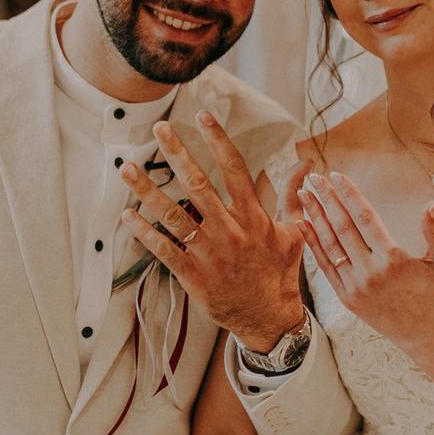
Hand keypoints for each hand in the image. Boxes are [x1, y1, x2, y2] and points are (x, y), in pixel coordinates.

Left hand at [119, 113, 309, 351]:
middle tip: (159, 129)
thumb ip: (293, 195)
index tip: (202, 116)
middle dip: (177, 154)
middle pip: (199, 185)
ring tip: (127, 169)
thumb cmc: (279, 272)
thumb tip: (307, 166)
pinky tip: (128, 216)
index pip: (234, 169)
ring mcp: (210, 254)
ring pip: (174, 216)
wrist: (269, 318)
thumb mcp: (294, 232)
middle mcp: (230, 231)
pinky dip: (145, 234)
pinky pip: (164, 251)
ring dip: (148, 191)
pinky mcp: (194, 275)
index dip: (218, 141)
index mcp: (253, 217)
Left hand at [297, 171, 433, 348]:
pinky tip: (304, 224)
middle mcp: (370, 272)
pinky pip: (324, 266)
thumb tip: (432, 202)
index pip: (365, 218)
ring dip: (315, 217)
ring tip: (304, 194)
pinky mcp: (346, 297)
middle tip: (314, 178)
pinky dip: (313, 244)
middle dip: (326, 199)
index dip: (349, 194)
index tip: (337, 175)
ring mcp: (355, 286)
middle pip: (342, 227)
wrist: (423, 333)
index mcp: (393, 259)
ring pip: (330, 245)